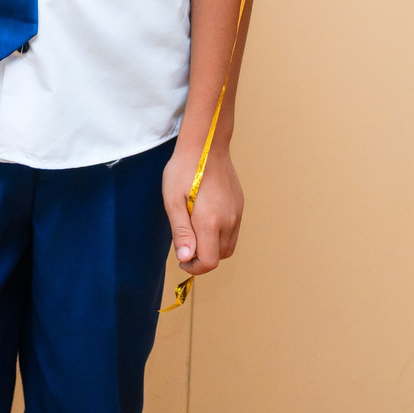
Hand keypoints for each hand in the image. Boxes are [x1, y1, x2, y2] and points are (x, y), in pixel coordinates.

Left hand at [164, 142, 242, 277]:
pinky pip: (233, 230)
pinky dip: (220, 234)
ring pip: (228, 245)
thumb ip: (181, 232)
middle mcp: (229, 220)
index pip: (209, 262)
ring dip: (213, 247)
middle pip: (220, 256)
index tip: (181, 259)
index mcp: (210, 221)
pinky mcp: (240, 205)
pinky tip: (205, 218)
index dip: (194, 267)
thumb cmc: (184, 170)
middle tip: (185, 243)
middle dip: (203, 258)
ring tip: (194, 229)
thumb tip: (186, 259)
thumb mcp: (173, 201)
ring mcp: (237, 213)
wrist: (205, 145)